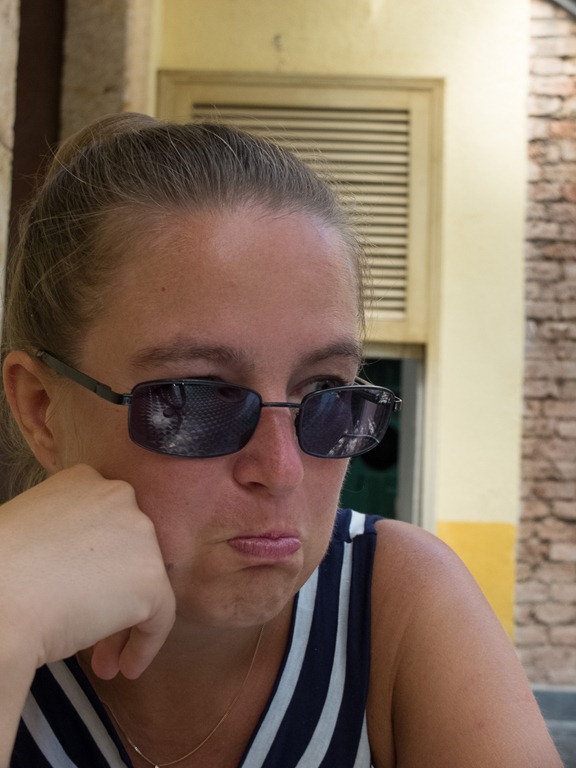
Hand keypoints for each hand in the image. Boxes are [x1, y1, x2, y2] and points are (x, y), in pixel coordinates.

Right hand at [0, 464, 174, 679]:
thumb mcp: (32, 532)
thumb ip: (65, 538)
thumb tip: (74, 569)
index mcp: (84, 480)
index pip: (105, 525)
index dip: (96, 565)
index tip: (81, 596)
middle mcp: (119, 497)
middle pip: (127, 552)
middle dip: (111, 593)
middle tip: (90, 627)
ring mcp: (139, 536)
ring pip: (141, 584)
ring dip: (122, 622)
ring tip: (101, 660)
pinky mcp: (151, 580)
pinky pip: (158, 618)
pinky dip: (144, 645)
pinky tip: (124, 667)